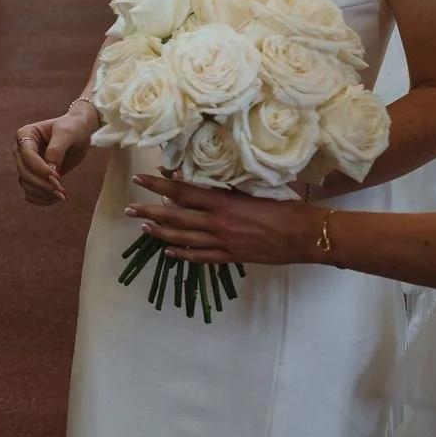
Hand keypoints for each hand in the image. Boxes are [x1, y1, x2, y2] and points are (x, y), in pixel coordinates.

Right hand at [15, 101, 99, 204]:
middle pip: (24, 173)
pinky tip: (56, 198)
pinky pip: (31, 193)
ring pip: (26, 185)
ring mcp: (27, 165)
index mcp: (25, 134)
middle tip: (62, 190)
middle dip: (43, 184)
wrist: (79, 132)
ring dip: (43, 194)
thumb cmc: (72, 127)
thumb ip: (56, 149)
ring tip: (63, 195)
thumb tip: (50, 169)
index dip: (40, 169)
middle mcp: (22, 151)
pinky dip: (42, 199)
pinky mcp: (34, 176)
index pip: (27, 155)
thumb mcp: (67, 133)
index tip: (57, 177)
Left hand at [125, 173, 320, 264]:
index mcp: (223, 202)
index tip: (139, 179)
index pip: (182, 191)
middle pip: (175, 217)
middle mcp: (218, 223)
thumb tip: (206, 181)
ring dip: (161, 233)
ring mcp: (224, 242)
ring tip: (143, 228)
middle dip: (150, 212)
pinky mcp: (232, 257)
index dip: (158, 185)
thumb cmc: (286, 207)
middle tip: (129, 209)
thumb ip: (228, 188)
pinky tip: (170, 253)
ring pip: (184, 239)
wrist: (306, 235)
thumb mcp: (254, 190)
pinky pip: (202, 257)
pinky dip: (184, 255)